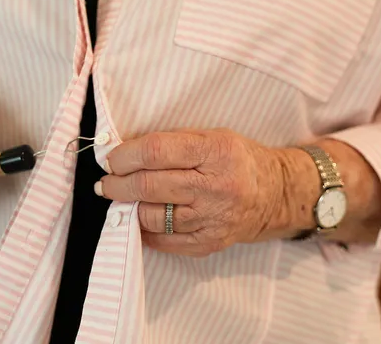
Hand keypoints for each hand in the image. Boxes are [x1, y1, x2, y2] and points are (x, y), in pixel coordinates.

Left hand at [96, 129, 289, 256]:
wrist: (274, 193)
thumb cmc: (236, 160)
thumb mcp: (212, 137)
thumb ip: (171, 143)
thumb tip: (124, 154)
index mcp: (216, 151)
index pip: (156, 152)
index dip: (125, 156)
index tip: (111, 159)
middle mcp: (216, 187)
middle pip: (150, 186)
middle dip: (118, 184)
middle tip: (105, 183)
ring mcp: (213, 218)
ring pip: (152, 215)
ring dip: (128, 207)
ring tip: (122, 199)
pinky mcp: (209, 243)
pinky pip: (163, 240)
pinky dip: (144, 229)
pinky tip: (139, 218)